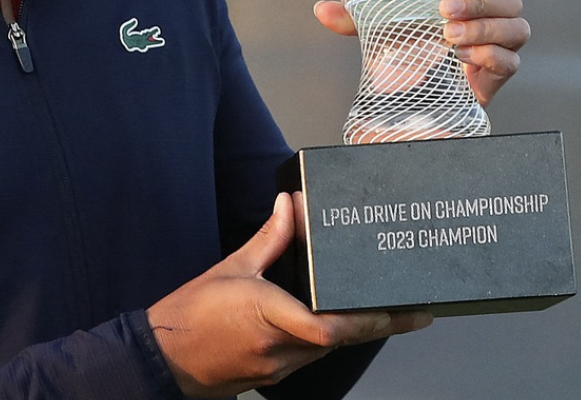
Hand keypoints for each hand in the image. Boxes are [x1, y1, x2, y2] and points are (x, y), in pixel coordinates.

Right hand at [147, 193, 431, 397]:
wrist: (167, 358)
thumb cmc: (192, 314)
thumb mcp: (232, 267)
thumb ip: (268, 238)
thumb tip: (290, 206)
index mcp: (267, 316)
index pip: (325, 328)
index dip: (363, 321)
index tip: (392, 310)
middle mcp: (277, 347)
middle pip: (340, 339)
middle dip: (377, 324)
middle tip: (413, 312)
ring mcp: (277, 366)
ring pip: (329, 349)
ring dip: (357, 332)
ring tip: (388, 314)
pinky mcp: (274, 374)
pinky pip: (312, 355)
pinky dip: (331, 339)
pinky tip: (342, 324)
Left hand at [313, 0, 528, 106]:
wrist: (418, 92)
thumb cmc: (407, 46)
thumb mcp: (380, 28)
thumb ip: (354, 18)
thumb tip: (321, 9)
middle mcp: (493, 17)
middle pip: (511, 1)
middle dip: (481, 4)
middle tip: (446, 10)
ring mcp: (500, 45)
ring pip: (517, 29)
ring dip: (485, 29)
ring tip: (450, 36)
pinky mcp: (499, 74)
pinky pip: (511, 62)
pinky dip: (491, 56)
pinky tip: (465, 59)